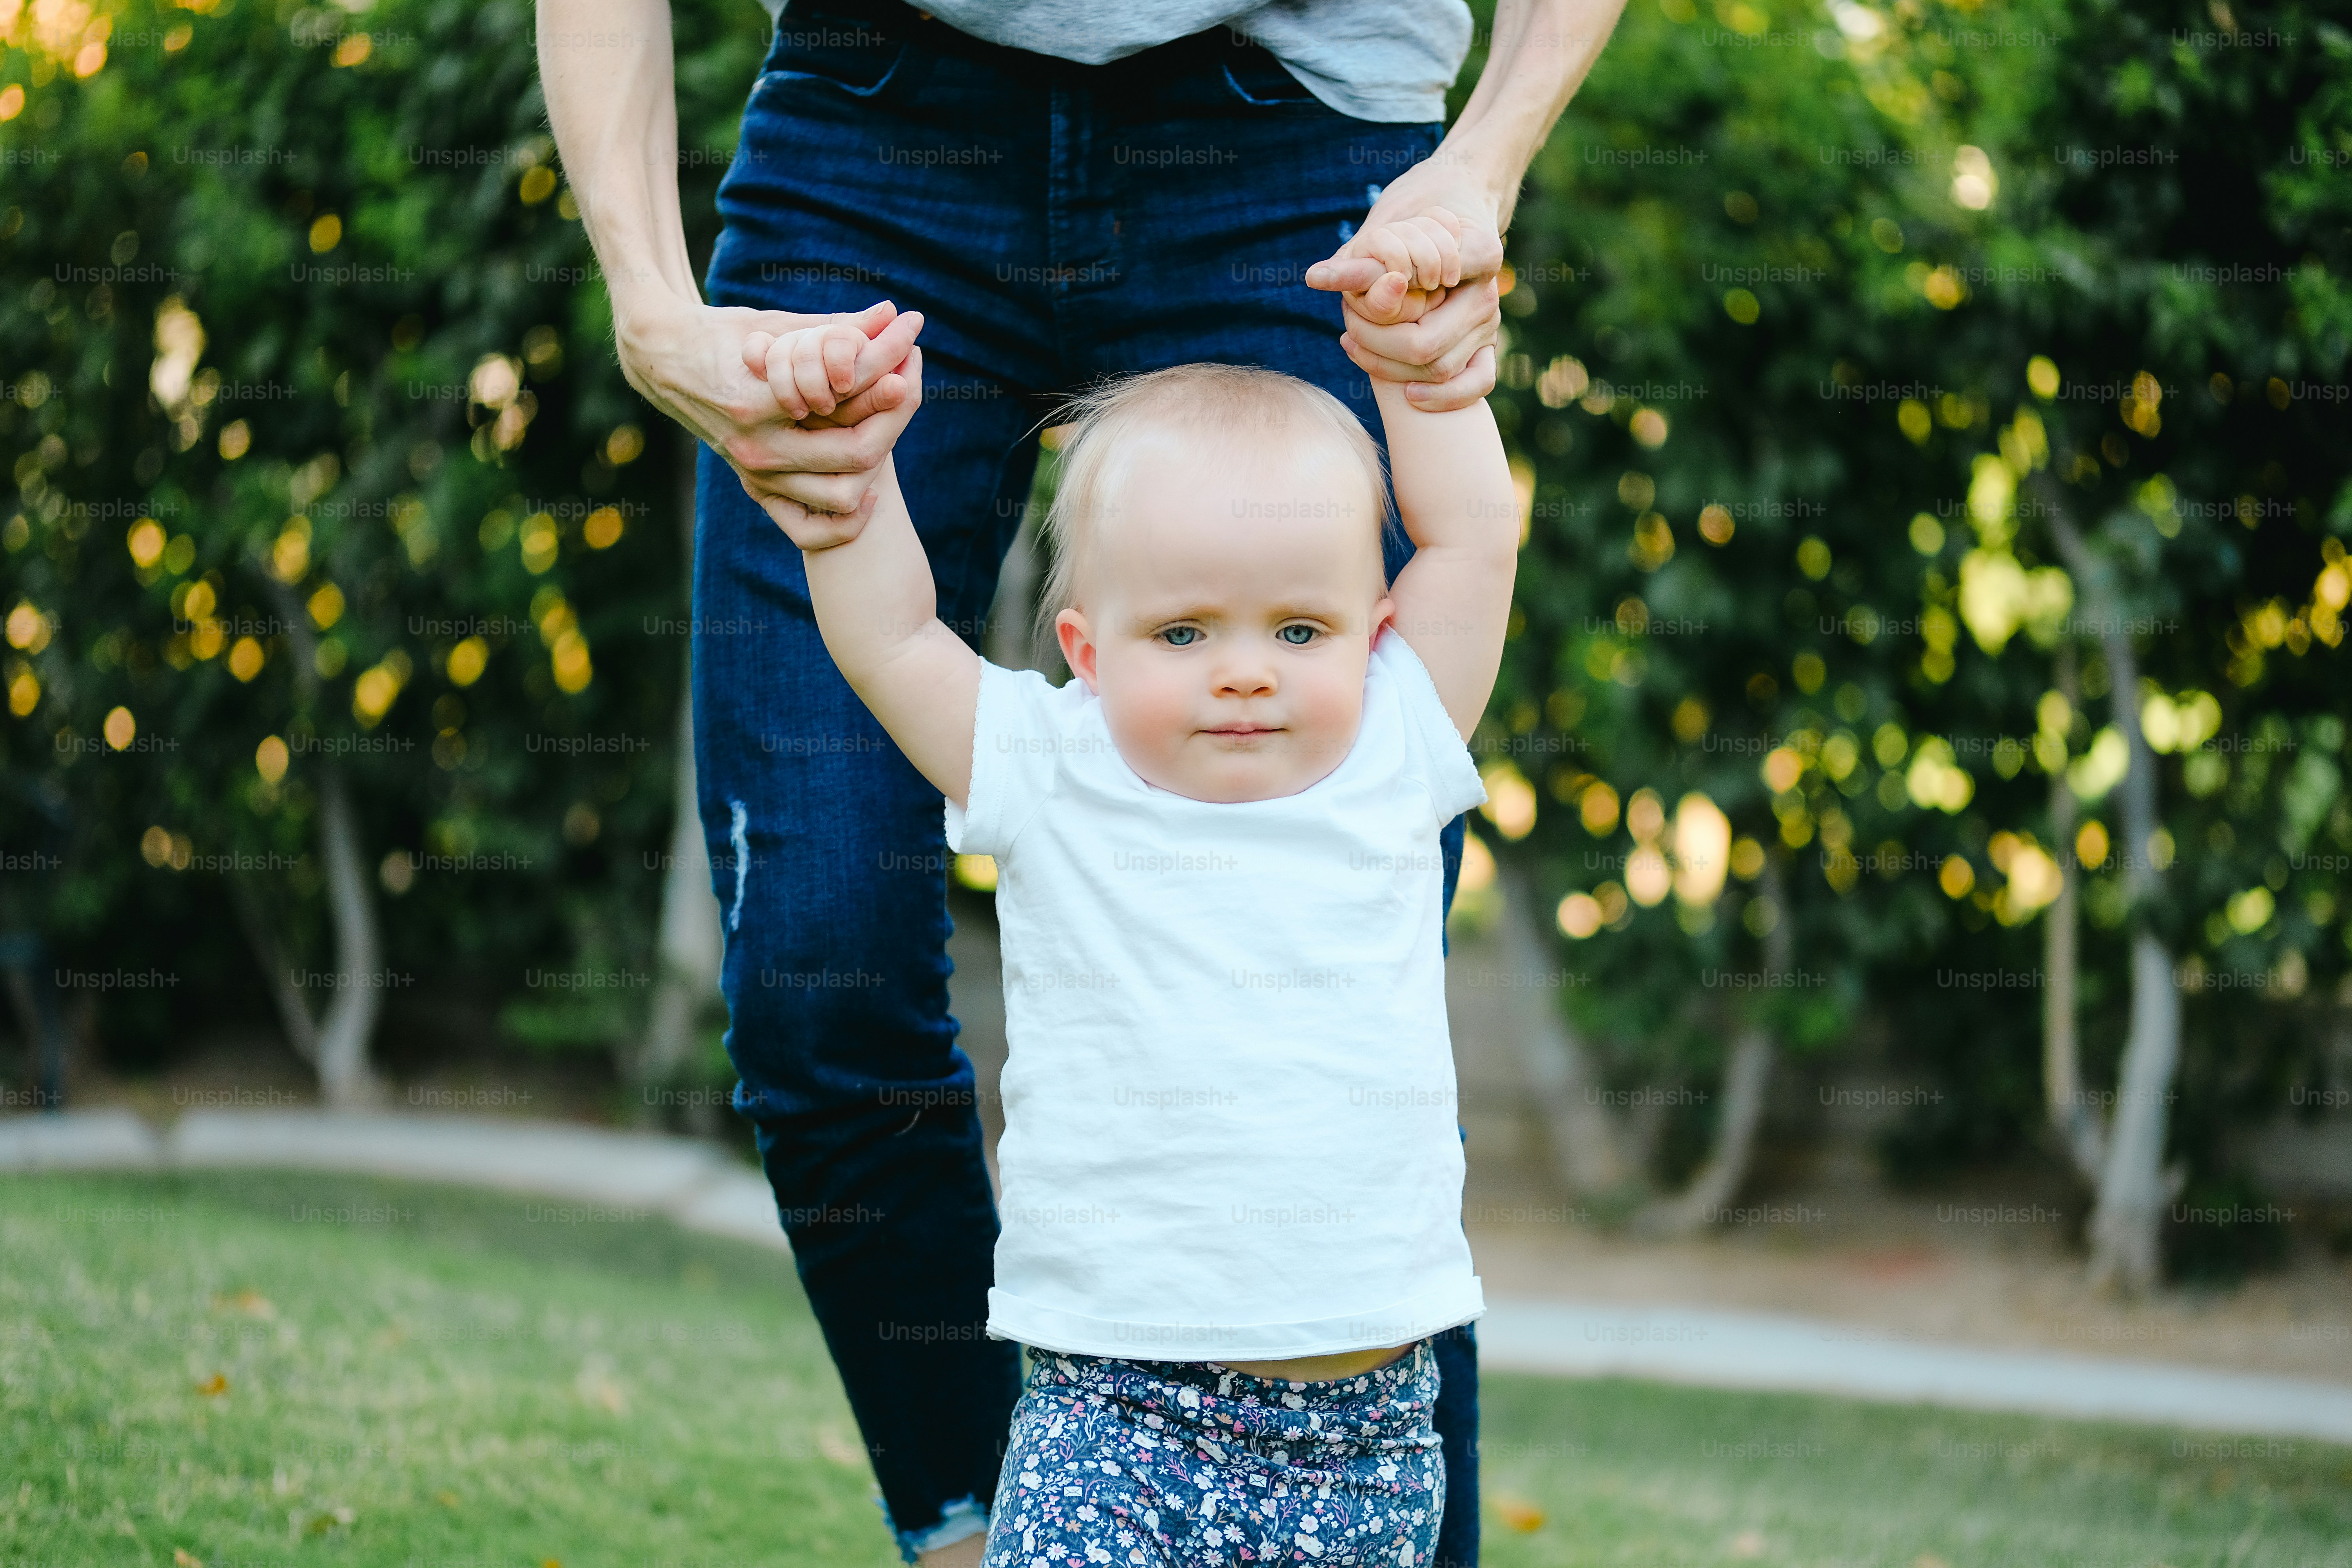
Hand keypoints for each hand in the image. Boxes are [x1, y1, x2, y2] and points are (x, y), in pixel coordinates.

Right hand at [611, 296, 924, 528]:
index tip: (909, 350)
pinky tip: (870, 487)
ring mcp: (755, 473)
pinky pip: (814, 526)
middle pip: (854, 454)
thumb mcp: (774, 324)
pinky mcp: (757, 487)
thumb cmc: (722, 334)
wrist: (663, 362)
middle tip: (909, 384)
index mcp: (757, 402)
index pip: (842, 401)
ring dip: (878, 465)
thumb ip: (833, 327)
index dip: (883, 376)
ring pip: (842, 494)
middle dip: (892, 419)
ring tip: (892, 426)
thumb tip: (889, 314)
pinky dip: (848, 518)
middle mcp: (755, 447)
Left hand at [1306, 176, 1506, 410]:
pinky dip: (1443, 397)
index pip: (1425, 292)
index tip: (1353, 304)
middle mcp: (1487, 293)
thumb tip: (1313, 278)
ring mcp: (1489, 324)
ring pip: (1440, 369)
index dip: (1381, 309)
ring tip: (1356, 344)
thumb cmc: (1410, 225)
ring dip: (1390, 365)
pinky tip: (1407, 394)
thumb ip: (1357, 262)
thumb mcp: (1382, 233)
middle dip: (1376, 343)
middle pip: (1424, 344)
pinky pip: (1476, 385)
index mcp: (1476, 255)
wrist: (1444, 223)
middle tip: (1346, 329)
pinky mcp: (1487, 350)